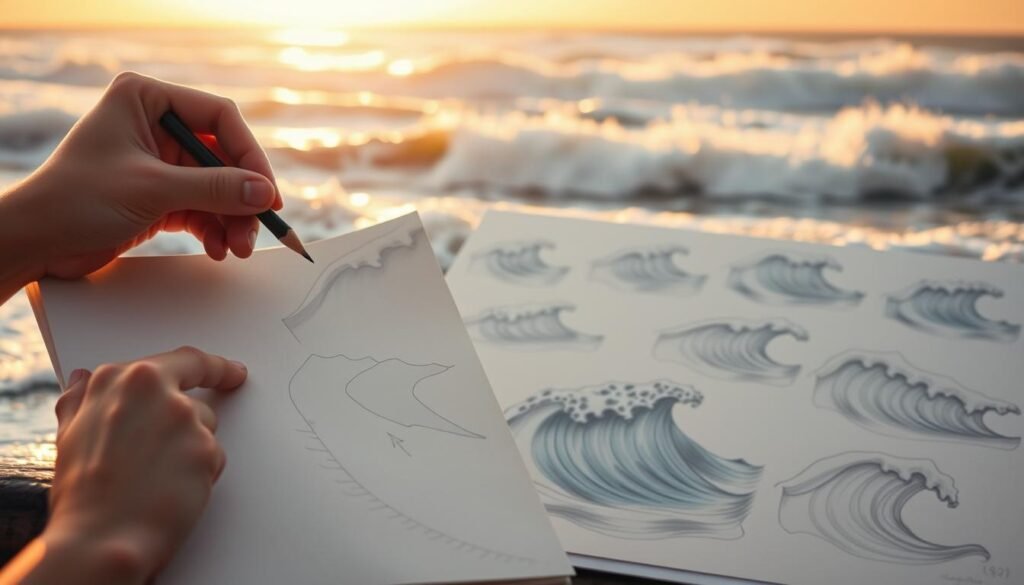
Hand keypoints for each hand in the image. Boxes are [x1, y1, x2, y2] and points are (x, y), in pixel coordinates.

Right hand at [0, 347, 246, 584]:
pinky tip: (171, 491)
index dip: (213, 367)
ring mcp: (184, 419)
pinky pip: (213, 459)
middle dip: (193, 427)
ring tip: (155, 479)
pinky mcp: (206, 449)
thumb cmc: (83, 493)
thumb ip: (82, 400)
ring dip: (191, 451)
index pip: (185, 360)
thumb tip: (82, 378)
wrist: (101, 538)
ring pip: (206, 431)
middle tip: (189, 437)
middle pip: (196, 402)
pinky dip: (199, 476)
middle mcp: (156, 390)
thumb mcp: (70, 435)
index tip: (230, 371)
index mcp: (121, 378)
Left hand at [1, 71, 281, 281]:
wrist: (35, 243)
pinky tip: (217, 248)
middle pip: (223, 157)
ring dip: (232, 219)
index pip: (219, 117)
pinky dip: (215, 229)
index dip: (249, 155)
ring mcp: (159, 162)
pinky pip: (203, 208)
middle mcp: (154, 125)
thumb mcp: (152, 189)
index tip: (266, 191)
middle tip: (256, 228)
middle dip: (241, 197)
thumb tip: (264, 192)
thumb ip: (214, 188)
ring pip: (217, 188)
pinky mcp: (159, 194)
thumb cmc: (74, 200)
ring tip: (236, 248)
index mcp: (146, 99)